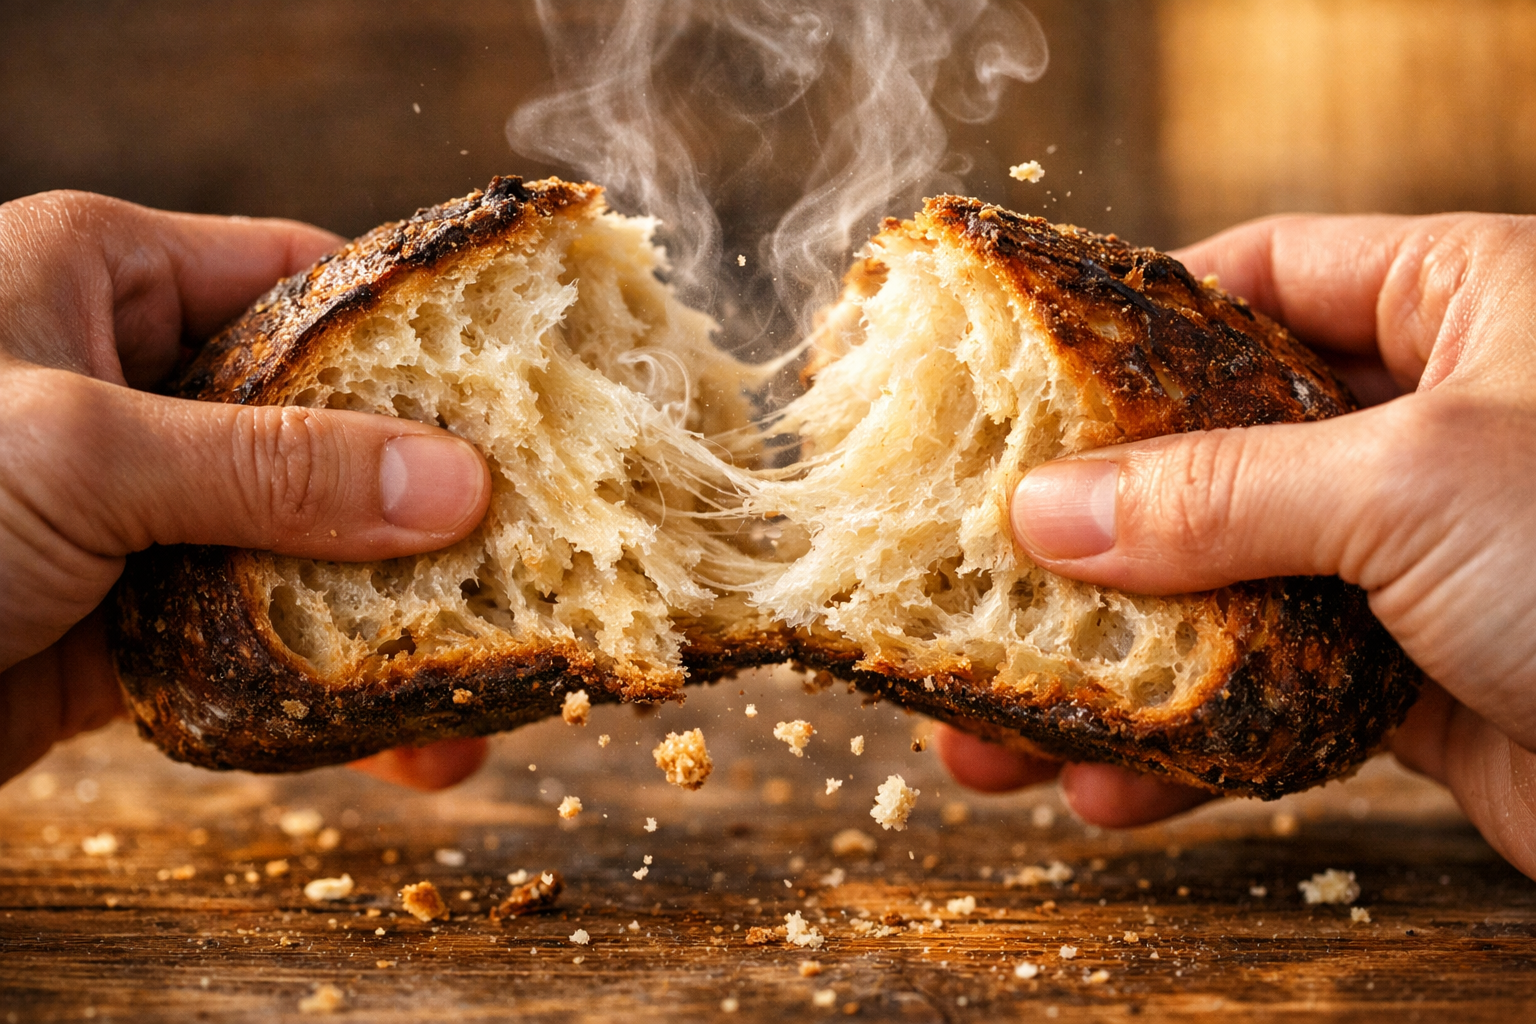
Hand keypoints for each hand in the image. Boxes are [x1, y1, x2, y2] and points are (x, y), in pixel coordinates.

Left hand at [0, 190, 492, 789]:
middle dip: (424, 500)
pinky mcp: (121, 620)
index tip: (527, 389)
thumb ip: (272, 466)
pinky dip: (320, 686)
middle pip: (321, 427)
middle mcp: (125, 386)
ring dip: (387, 613)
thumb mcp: (78, 450)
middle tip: (535, 552)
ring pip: (298, 545)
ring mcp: (129, 510)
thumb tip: (454, 484)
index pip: (304, 282)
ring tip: (487, 675)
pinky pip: (252, 640)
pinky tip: (394, 731)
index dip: (420, 336)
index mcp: (103, 281)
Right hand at [939, 213, 1535, 877]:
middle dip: (1088, 532)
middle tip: (968, 574)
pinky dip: (1193, 742)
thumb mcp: (1415, 483)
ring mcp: (1424, 559)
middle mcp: (1435, 423)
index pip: (1257, 280)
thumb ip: (1219, 493)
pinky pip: (1272, 693)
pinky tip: (1113, 786)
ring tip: (996, 726)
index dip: (1127, 327)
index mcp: (1463, 306)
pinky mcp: (1423, 679)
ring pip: (1227, 590)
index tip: (1012, 380)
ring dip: (1115, 662)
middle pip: (1215, 453)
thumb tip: (1047, 511)